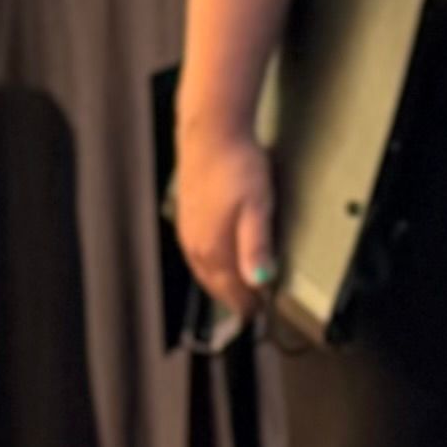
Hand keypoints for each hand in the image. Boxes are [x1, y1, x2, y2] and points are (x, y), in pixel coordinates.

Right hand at [175, 115, 277, 316]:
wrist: (211, 132)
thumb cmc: (237, 166)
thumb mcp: (258, 207)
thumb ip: (257, 246)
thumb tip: (260, 280)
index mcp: (213, 248)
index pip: (232, 290)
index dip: (248, 304)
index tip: (260, 314)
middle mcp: (196, 245)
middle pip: (216, 284)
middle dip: (233, 298)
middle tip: (250, 308)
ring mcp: (188, 230)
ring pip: (205, 269)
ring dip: (220, 282)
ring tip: (235, 289)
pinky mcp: (187, 215)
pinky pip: (198, 252)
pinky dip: (210, 263)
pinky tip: (216, 258)